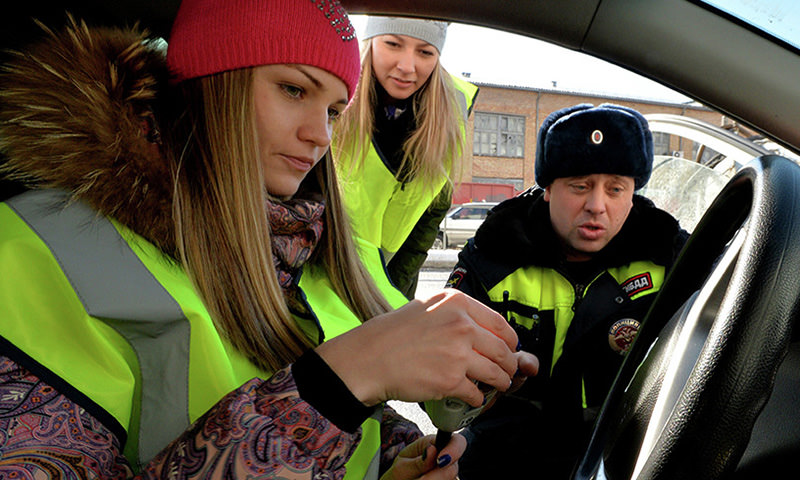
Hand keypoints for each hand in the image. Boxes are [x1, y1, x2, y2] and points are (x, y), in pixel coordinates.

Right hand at [316, 289, 519, 406]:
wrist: (370, 357)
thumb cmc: (393, 333)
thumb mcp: (427, 306)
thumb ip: (456, 313)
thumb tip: (481, 329)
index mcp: (458, 303)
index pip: (499, 323)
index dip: (510, 340)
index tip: (510, 348)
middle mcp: (462, 325)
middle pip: (502, 350)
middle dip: (509, 364)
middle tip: (508, 370)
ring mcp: (458, 354)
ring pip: (496, 373)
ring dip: (500, 382)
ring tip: (499, 384)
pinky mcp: (451, 381)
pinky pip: (476, 392)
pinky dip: (477, 397)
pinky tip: (473, 396)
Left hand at [380, 434, 465, 479]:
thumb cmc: (399, 474)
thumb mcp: (402, 466)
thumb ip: (418, 461)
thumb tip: (432, 449)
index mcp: (434, 444)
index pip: (456, 441)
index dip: (453, 449)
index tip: (440, 460)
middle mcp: (445, 457)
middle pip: (453, 466)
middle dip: (437, 475)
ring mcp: (448, 473)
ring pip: (451, 479)